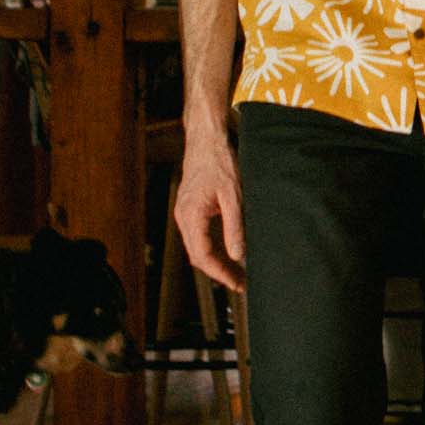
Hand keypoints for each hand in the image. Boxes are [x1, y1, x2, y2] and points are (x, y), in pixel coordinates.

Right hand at [175, 132, 245, 289]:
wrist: (206, 140)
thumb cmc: (219, 163)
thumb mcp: (233, 197)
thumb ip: (234, 227)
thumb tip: (238, 255)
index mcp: (191, 216)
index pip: (203, 256)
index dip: (220, 273)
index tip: (237, 283)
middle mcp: (183, 217)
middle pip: (198, 256)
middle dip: (219, 272)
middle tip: (241, 283)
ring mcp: (184, 214)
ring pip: (197, 248)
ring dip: (216, 262)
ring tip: (238, 272)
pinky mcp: (189, 210)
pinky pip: (198, 237)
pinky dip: (212, 249)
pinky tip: (228, 253)